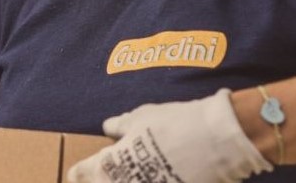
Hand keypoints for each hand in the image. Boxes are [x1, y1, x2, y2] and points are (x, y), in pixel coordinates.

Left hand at [67, 89, 272, 182]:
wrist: (218, 139)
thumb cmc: (176, 122)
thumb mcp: (143, 117)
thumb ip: (121, 126)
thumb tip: (109, 127)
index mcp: (110, 164)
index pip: (81, 174)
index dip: (79, 173)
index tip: (78, 173)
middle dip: (102, 180)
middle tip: (109, 174)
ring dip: (132, 178)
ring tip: (137, 173)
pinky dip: (153, 180)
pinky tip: (160, 175)